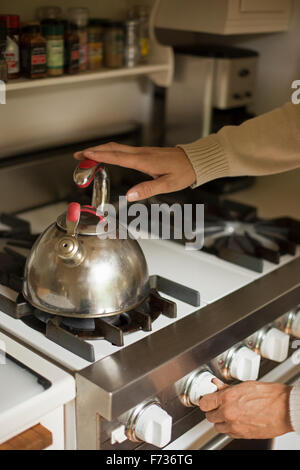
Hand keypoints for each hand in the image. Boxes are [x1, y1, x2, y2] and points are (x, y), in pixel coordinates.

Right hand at [74, 142, 195, 201]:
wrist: (194, 160)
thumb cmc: (183, 172)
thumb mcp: (168, 184)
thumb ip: (148, 189)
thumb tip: (130, 196)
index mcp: (144, 161)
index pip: (118, 157)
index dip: (100, 156)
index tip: (85, 155)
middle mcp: (141, 154)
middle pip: (112, 149)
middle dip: (94, 151)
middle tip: (78, 156)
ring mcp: (142, 152)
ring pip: (116, 148)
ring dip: (100, 150)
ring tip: (86, 156)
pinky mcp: (144, 153)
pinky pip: (122, 150)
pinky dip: (109, 152)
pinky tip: (105, 156)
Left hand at [199, 381, 292, 438]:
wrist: (285, 409)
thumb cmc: (269, 395)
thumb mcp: (245, 385)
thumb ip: (227, 388)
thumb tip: (216, 385)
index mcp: (227, 398)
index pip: (203, 403)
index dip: (205, 401)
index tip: (207, 400)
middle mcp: (228, 413)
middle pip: (209, 416)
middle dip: (213, 410)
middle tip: (219, 405)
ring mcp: (235, 426)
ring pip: (217, 427)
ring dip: (220, 420)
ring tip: (230, 413)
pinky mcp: (242, 435)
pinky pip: (228, 433)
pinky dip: (230, 428)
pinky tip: (237, 419)